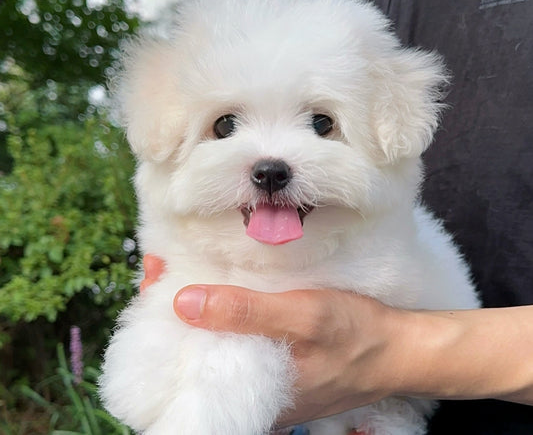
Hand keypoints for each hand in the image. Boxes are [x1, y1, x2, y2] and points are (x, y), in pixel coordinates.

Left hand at [140, 255, 389, 427]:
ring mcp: (265, 378)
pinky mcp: (278, 364)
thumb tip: (185, 303)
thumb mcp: (304, 316)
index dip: (160, 324)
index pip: (183, 364)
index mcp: (248, 392)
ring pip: (216, 344)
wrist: (398, 351)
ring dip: (199, 309)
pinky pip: (240, 340)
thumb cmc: (356, 335)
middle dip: (175, 311)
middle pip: (195, 350)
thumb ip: (247, 313)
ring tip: (183, 272)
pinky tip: (223, 288)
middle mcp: (251, 391)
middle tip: (162, 270)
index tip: (151, 282)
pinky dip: (226, 314)